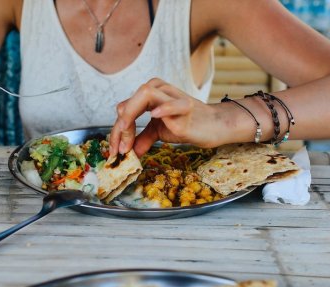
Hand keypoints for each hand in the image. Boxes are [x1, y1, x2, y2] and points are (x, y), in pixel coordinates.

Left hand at [109, 78, 233, 156]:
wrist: (214, 126)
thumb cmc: (188, 124)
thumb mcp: (159, 131)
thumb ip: (142, 138)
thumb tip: (128, 152)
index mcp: (152, 93)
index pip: (126, 108)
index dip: (117, 131)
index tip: (115, 151)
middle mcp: (161, 90)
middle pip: (132, 100)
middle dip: (120, 126)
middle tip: (119, 148)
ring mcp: (174, 97)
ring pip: (146, 94)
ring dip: (131, 116)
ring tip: (127, 136)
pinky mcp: (186, 108)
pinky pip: (173, 104)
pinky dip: (162, 108)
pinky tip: (154, 115)